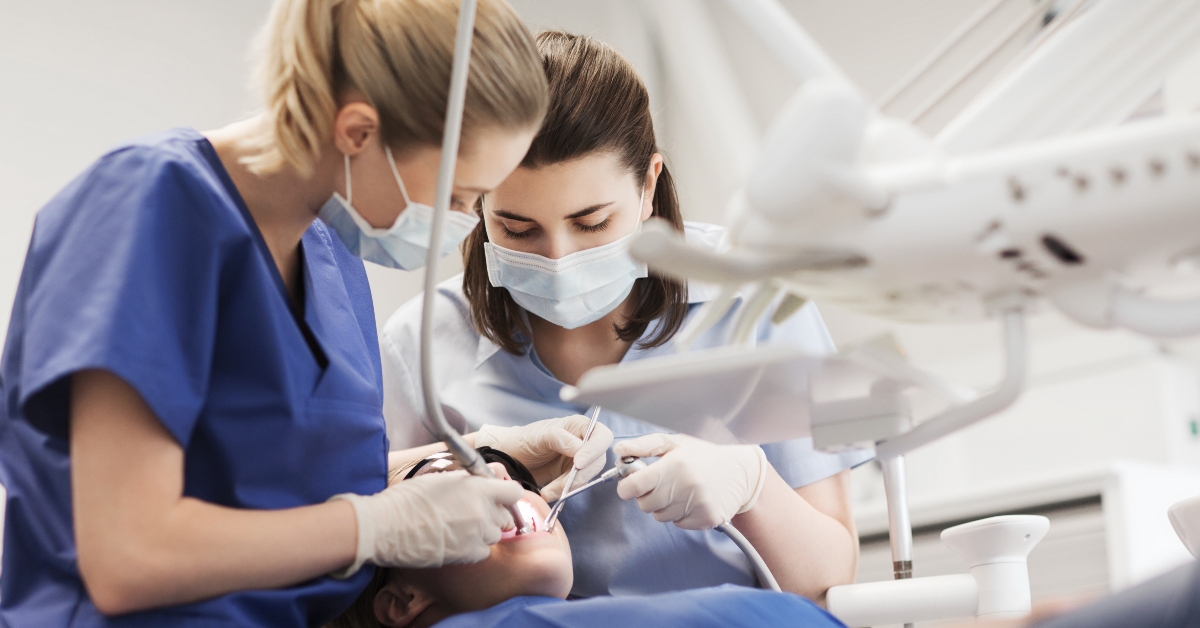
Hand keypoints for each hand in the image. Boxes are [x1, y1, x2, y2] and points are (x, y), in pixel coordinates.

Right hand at [330, 470, 523, 575]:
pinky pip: (484, 552)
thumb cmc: (407, 499)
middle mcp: (483, 512)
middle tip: (475, 513)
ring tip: (462, 528)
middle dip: (494, 513)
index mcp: (478, 489)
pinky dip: (475, 548)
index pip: (514, 492)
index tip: (498, 496)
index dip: (506, 493)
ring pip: (495, 535)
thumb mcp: (440, 478)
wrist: (387, 527)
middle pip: (505, 515)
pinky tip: (457, 542)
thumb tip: (478, 482)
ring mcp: (477, 535)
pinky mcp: (468, 555)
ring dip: (484, 532)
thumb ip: (466, 481)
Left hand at [475, 415, 613, 500]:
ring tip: (549, 490)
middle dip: (581, 475)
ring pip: (587, 477)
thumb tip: (581, 450)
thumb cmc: (525, 439)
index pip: (601, 437)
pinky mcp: (571, 477)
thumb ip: (562, 439)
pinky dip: (563, 492)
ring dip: (570, 486)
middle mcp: (584, 443)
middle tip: (563, 484)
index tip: (578, 463)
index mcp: (581, 426)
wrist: (511, 457)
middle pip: (598, 461)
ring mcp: (579, 461)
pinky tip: (548, 492)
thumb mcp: (542, 435)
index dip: (594, 451)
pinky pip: (575, 486)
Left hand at [614, 433, 767, 529]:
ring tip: (680, 490)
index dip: (627, 486)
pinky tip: (692, 500)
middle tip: (661, 484)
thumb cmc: (703, 455)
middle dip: (647, 496)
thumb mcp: (674, 443)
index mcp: (676, 464)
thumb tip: (618, 450)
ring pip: (660, 516)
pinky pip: (678, 524)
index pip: (634, 486)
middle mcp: (687, 486)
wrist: (741, 473)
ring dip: (664, 506)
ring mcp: (698, 505)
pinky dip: (680, 515)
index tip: (631, 484)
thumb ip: (644, 446)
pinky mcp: (707, 519)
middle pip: (645, 505)